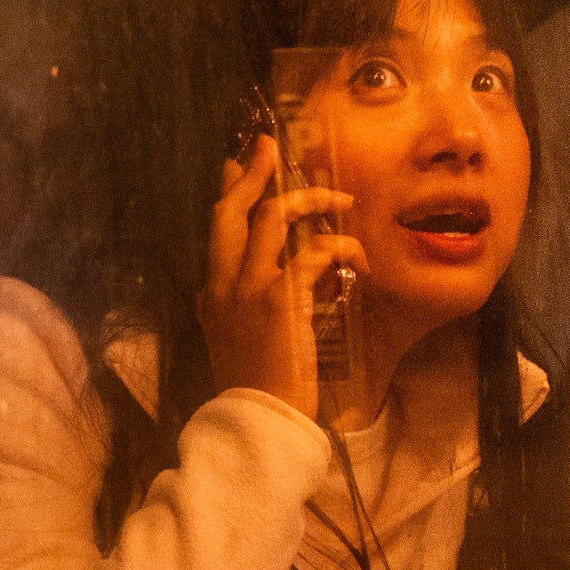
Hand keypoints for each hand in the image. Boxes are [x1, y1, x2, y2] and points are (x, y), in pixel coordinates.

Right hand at [198, 136, 363, 414]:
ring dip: (310, 201)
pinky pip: (313, 254)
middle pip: (233, 211)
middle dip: (253, 173)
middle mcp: (223, 285)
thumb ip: (241, 308)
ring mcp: (249, 290)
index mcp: (212, 294)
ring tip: (339, 199)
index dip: (228, 192)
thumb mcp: (235, 342)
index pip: (216, 229)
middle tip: (269, 146)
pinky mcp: (280, 301)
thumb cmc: (255, 390)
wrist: (256, 423)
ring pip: (274, 219)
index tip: (234, 164)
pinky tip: (357, 254)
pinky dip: (338, 247)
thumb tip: (268, 281)